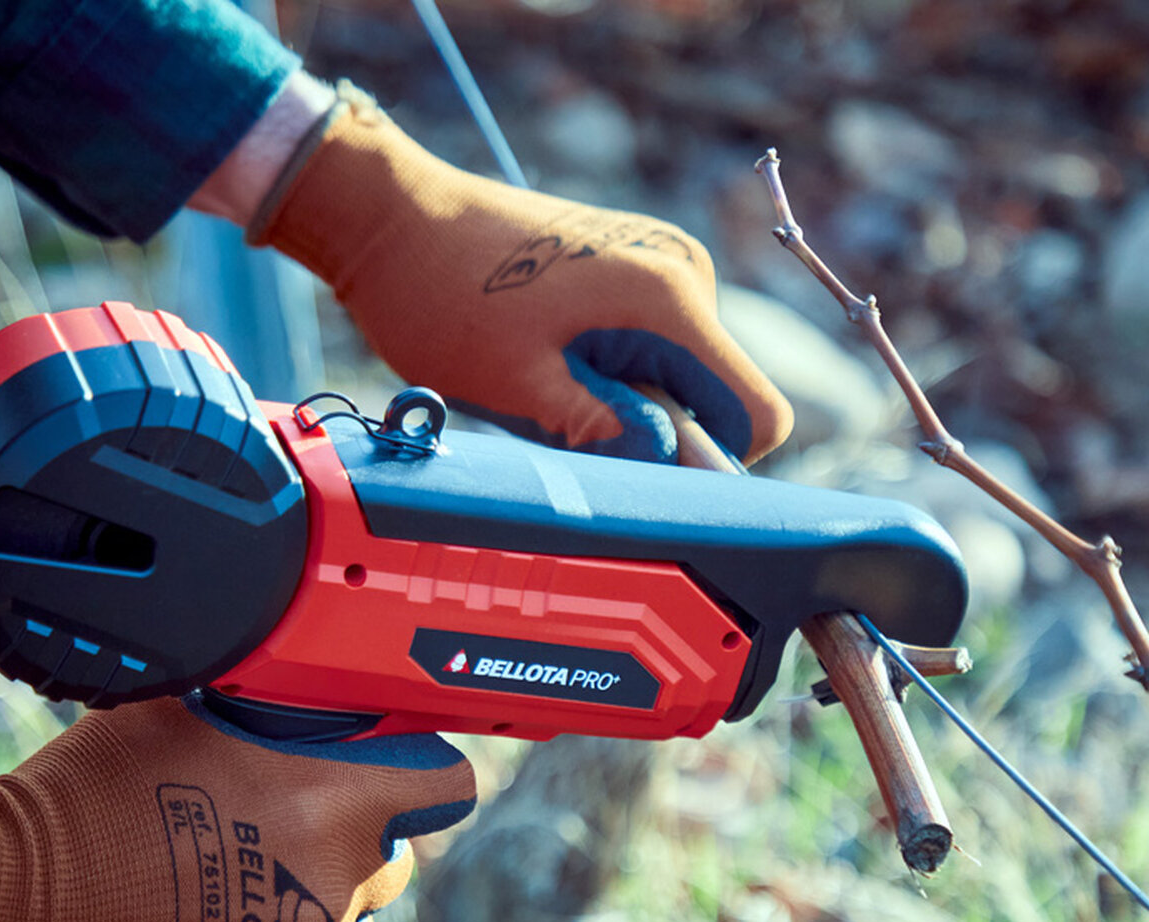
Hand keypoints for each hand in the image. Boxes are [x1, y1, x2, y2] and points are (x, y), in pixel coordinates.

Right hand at [0, 698, 474, 921]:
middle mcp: (335, 892)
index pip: (443, 785)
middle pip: (390, 866)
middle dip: (347, 848)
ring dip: (309, 919)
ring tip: (227, 905)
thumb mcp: (172, 716)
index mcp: (332, 804)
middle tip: (273, 838)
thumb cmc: (71, 804)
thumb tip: (286, 692)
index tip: (391, 778)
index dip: (415, 776)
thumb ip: (255, 710)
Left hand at [249, 85, 792, 465]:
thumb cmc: (442, 299)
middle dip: (656, 430)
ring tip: (542, 379)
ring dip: (626, 403)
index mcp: (669, 299)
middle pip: (717, 399)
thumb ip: (610, 436)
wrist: (392, 216)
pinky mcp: (634, 265)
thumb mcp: (521, 390)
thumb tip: (681, 478)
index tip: (642, 471)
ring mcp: (660, 264)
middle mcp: (683, 273)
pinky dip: (610, 372)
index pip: (756, 414)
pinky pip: (653, 347)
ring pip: (681, 377)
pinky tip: (545, 356)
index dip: (712, 464)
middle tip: (561, 415)